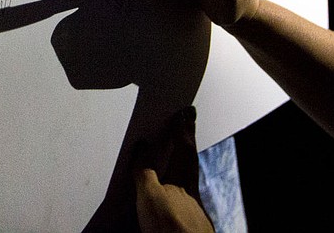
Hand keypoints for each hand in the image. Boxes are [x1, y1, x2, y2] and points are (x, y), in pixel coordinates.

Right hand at [132, 106, 215, 232]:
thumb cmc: (169, 228)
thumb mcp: (150, 194)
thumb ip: (145, 170)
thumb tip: (142, 145)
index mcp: (183, 181)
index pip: (183, 148)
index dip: (183, 129)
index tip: (186, 112)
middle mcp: (191, 193)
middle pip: (189, 162)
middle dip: (186, 143)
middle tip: (186, 123)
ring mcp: (191, 210)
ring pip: (188, 180)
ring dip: (182, 164)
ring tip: (175, 153)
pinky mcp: (187, 225)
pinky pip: (183, 197)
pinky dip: (177, 188)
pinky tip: (172, 193)